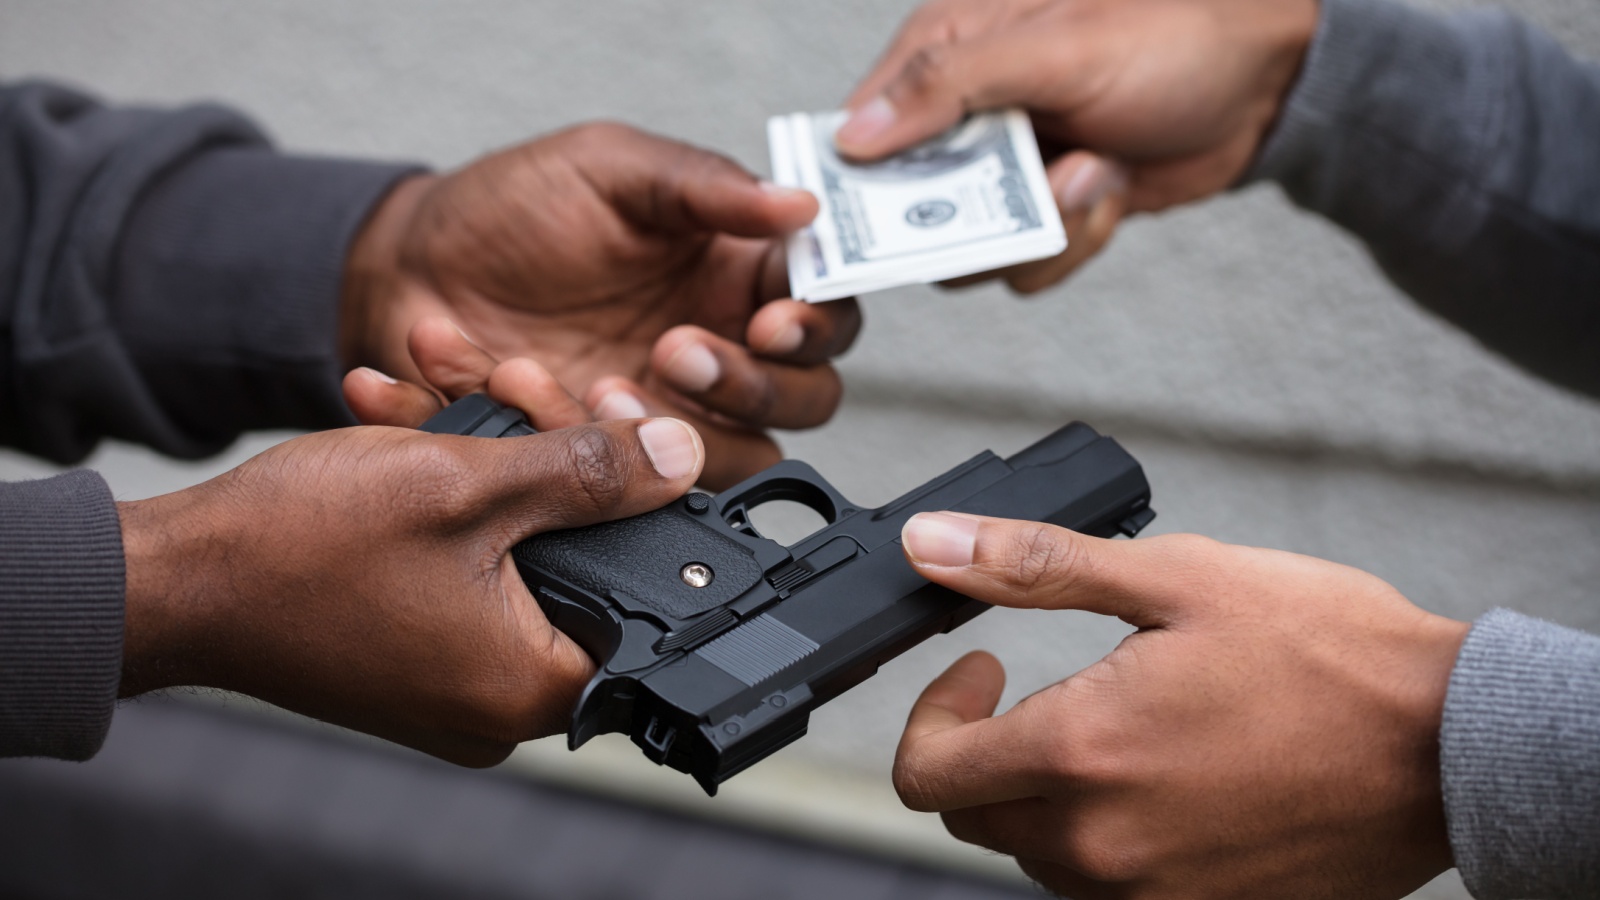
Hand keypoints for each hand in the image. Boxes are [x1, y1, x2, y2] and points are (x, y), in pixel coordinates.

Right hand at [117, 380, 704, 767]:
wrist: (173, 577)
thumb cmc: (296, 550)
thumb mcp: (464, 486)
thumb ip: (587, 473)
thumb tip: (676, 457)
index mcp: (532, 684)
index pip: (644, 597)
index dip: (643, 498)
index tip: (623, 425)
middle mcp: (501, 699)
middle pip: (578, 556)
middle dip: (550, 446)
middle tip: (520, 380)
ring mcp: (457, 675)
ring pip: (515, 543)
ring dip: (488, 450)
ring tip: (443, 376)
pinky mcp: (420, 646)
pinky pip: (465, 560)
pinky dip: (447, 491)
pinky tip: (408, 416)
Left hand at [340, 122, 862, 487]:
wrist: (408, 265)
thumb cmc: (516, 205)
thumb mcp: (613, 169)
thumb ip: (706, 187)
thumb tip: (800, 204)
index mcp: (737, 274)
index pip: (823, 313)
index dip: (813, 327)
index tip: (771, 322)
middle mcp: (720, 350)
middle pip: (801, 401)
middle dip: (748, 386)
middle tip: (676, 351)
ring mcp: (666, 413)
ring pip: (729, 458)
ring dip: (673, 434)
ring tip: (598, 385)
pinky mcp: (604, 461)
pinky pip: (628, 487)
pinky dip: (571, 441)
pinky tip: (518, 387)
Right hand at [838, 0, 1318, 292]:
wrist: (1269, 82)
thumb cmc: (1175, 33)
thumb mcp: (1056, 47)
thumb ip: (950, 85)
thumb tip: (854, 133)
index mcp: (949, 51)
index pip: (863, 126)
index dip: (860, 179)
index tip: (871, 220)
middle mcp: (969, 113)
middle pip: (910, 208)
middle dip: (974, 218)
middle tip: (1037, 184)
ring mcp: (1010, 166)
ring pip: (973, 250)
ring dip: (1040, 228)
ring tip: (1092, 172)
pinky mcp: (1051, 207)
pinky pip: (1029, 261)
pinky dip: (1076, 237)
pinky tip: (1112, 185)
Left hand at [893, 512, 1468, 898]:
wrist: (1453, 745)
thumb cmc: (1331, 657)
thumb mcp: (1173, 579)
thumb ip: (1031, 566)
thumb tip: (932, 546)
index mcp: (1081, 755)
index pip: (925, 773)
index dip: (932, 714)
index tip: (977, 671)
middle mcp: (1102, 844)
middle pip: (976, 816)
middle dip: (986, 749)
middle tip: (1039, 692)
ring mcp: (1150, 894)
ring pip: (1039, 853)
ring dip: (1049, 792)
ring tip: (1123, 726)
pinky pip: (1109, 885)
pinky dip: (1109, 832)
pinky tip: (1165, 776)